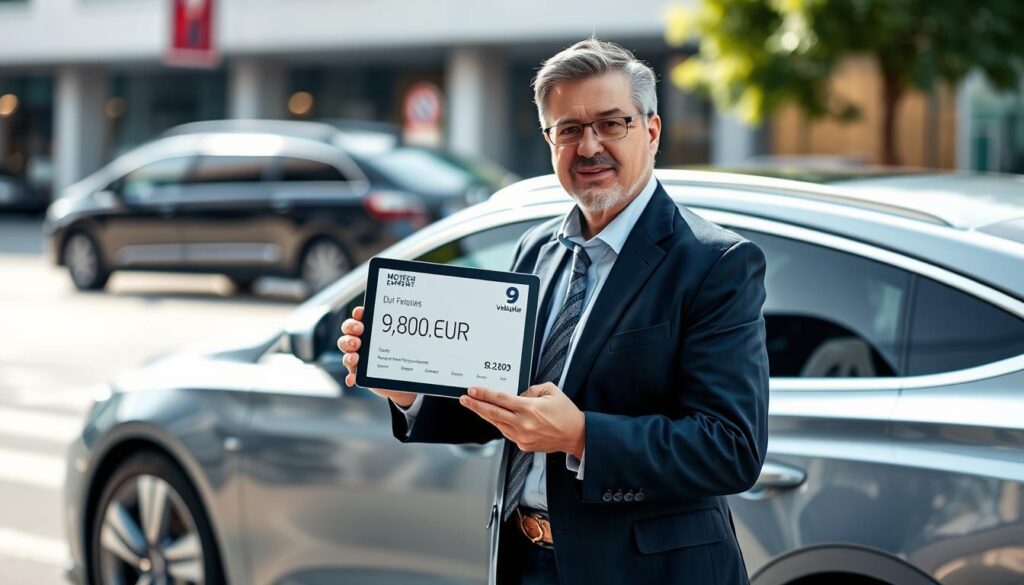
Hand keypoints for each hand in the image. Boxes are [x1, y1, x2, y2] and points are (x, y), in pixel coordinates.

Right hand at [337, 306, 416, 407]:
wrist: (403, 378)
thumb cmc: (404, 354)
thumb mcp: (408, 341)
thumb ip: (414, 330)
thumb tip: (437, 319)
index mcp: (372, 329)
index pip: (359, 317)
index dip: (357, 314)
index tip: (362, 313)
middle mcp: (362, 341)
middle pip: (348, 332)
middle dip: (350, 331)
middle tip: (359, 335)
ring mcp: (359, 357)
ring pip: (346, 352)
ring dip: (348, 353)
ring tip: (357, 357)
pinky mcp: (360, 373)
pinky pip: (351, 374)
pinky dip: (350, 376)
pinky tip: (353, 378)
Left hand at [459, 383, 584, 457]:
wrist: (576, 435)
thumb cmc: (565, 413)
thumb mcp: (551, 391)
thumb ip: (531, 390)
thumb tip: (517, 395)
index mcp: (530, 408)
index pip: (500, 399)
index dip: (484, 394)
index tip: (473, 390)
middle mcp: (524, 424)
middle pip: (493, 413)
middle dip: (476, 405)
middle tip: (464, 399)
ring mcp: (522, 437)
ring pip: (497, 424)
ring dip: (484, 415)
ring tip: (475, 406)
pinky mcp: (523, 445)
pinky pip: (506, 432)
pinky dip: (500, 424)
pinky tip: (495, 417)